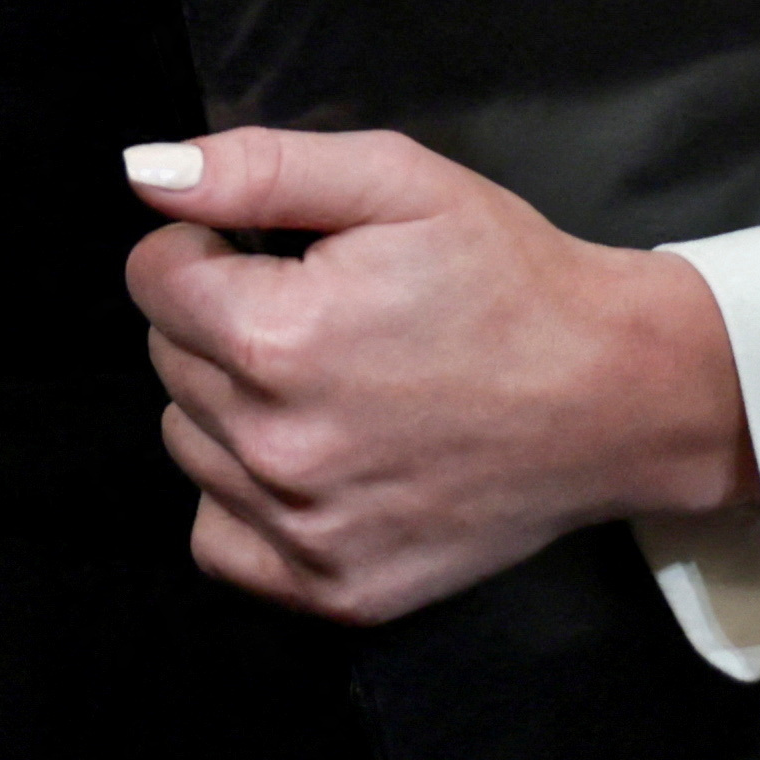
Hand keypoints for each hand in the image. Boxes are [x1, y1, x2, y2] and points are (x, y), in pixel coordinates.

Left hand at [122, 128, 759, 624]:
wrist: (617, 394)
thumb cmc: (507, 276)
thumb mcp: (395, 179)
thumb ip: (255, 169)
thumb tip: (141, 173)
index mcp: (277, 338)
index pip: (152, 276)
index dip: (209, 248)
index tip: (279, 255)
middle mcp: (277, 448)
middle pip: (165, 359)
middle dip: (222, 322)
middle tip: (325, 316)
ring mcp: (306, 531)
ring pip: (188, 443)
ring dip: (231, 407)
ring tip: (335, 383)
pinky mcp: (336, 591)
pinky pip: (218, 539)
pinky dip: (245, 500)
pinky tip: (317, 458)